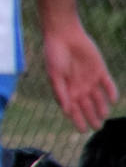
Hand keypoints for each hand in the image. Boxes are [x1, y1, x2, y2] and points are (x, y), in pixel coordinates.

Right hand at [42, 16, 117, 132]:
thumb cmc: (54, 55)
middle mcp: (80, 87)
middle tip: (97, 127)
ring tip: (104, 115)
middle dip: (92, 118)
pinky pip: (108, 85)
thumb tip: (66, 111)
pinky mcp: (100, 71)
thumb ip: (61, 93)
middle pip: (88, 107)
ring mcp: (91, 80)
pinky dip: (111, 92)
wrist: (64, 35)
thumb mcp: (54, 75)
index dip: (77, 120)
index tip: (82, 130)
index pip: (74, 110)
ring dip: (102, 108)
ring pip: (99, 99)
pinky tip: (112, 100)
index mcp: (67, 90)